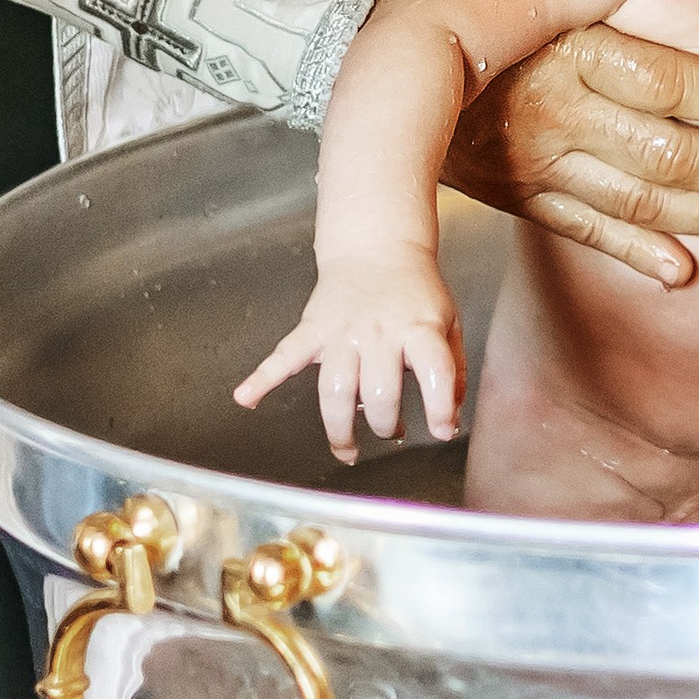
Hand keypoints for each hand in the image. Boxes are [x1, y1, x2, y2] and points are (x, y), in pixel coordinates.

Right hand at [234, 248, 463, 462]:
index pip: (435, 373)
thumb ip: (452, 368)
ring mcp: (343, 332)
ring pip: (336, 389)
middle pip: (379, 391)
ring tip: (348, 450)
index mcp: (419, 328)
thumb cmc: (415, 290)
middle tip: (393, 433)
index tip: (443, 431)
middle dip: (386, 424)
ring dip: (340, 427)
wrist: (377, 248)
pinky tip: (247, 398)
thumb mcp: (447, 321)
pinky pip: (285, 355)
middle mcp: (380, 332)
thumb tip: (452, 416)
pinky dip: (262, 377)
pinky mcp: (314, 328)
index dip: (440, 409)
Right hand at [436, 0, 698, 283]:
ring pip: (638, 201)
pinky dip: (635, 252)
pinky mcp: (510, 191)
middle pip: (667, 155)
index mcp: (562, 44)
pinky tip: (683, 268)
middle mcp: (549, 110)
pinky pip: (581, 230)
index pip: (665, 84)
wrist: (342, 32)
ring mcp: (529, 159)